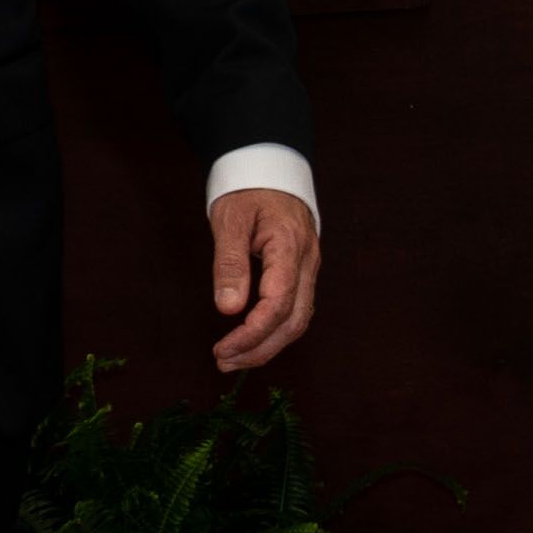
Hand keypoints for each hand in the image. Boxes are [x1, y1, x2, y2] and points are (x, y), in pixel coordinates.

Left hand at [210, 188, 321, 373]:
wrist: (272, 170)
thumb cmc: (248, 191)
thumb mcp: (230, 220)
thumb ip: (229, 263)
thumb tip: (229, 309)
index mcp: (290, 248)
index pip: (278, 303)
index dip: (252, 333)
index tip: (223, 348)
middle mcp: (307, 263)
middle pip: (293, 321)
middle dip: (259, 349)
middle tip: (223, 362)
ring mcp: (309, 270)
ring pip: (298, 321)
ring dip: (267, 346)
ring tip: (232, 359)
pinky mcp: (302, 274)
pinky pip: (296, 311)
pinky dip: (274, 332)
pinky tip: (252, 341)